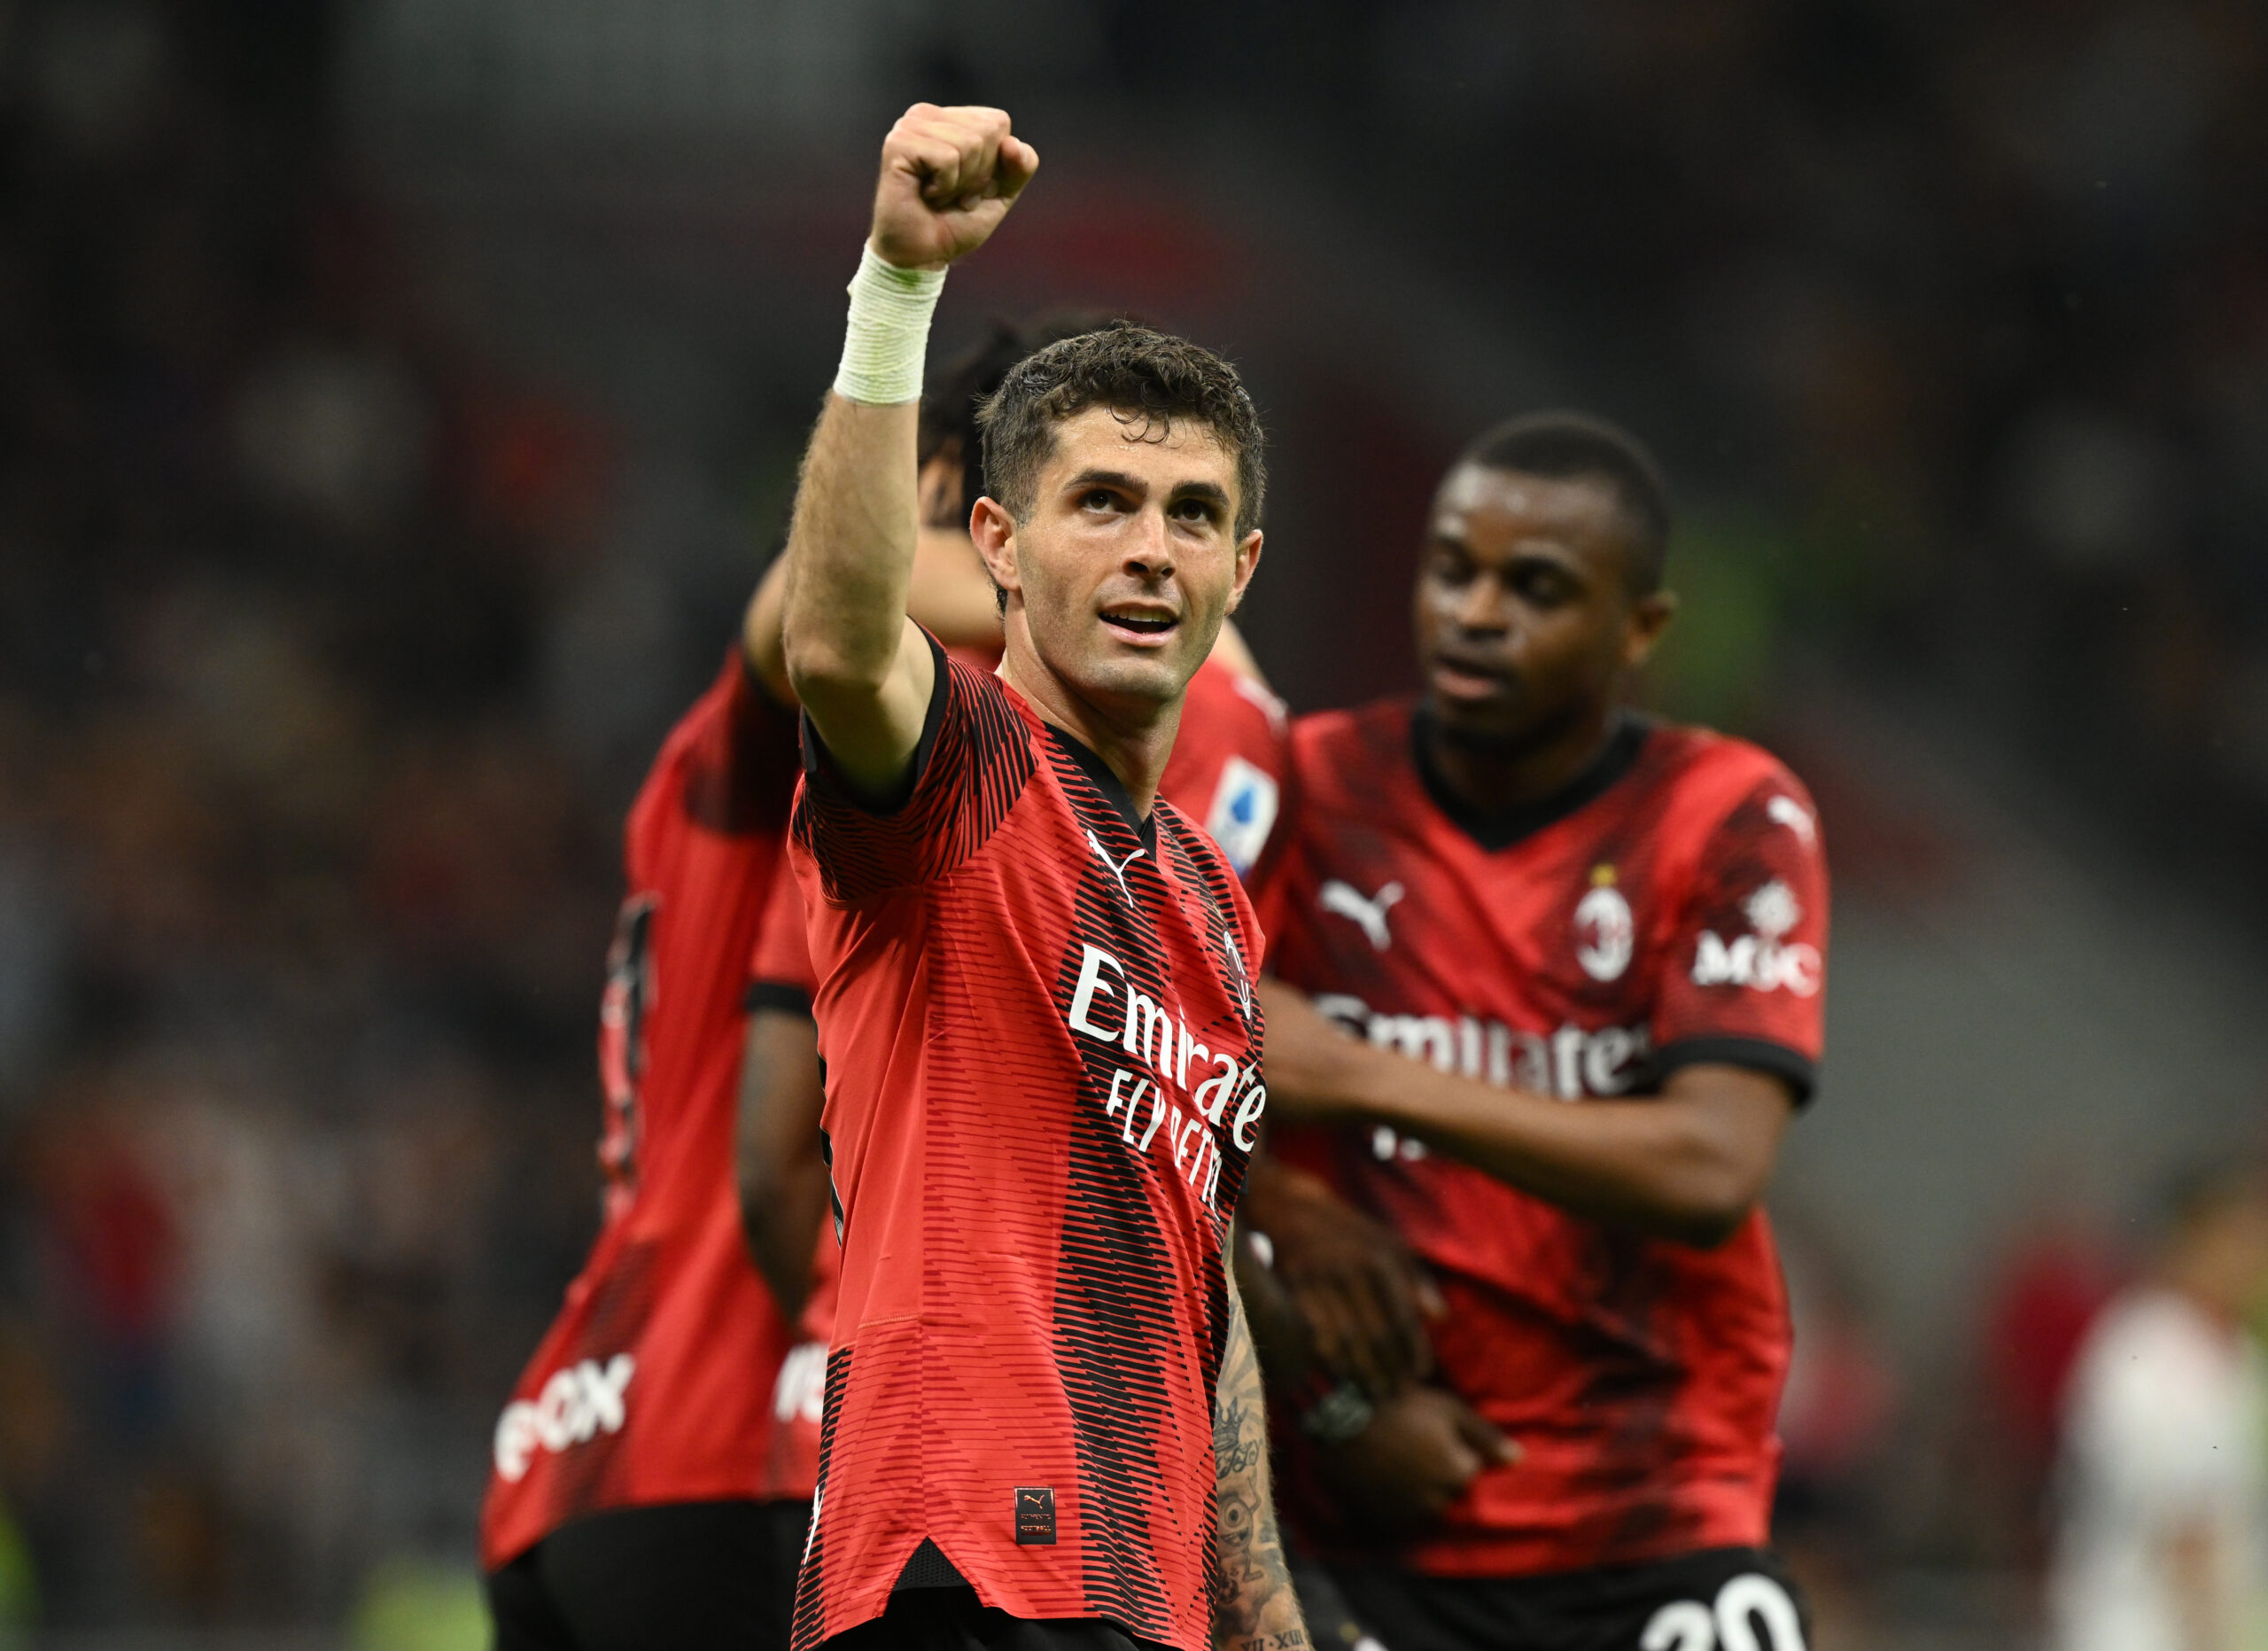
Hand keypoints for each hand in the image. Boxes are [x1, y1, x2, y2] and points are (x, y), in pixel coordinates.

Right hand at [870, 103, 1038, 270]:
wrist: (921, 255)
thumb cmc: (955, 223)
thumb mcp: (1000, 194)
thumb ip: (1020, 167)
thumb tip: (1013, 144)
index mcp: (951, 118)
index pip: (998, 122)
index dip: (994, 163)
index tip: (969, 186)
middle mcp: (928, 114)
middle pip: (988, 130)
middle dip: (978, 174)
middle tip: (953, 194)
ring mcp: (910, 125)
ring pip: (970, 143)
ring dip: (960, 184)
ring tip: (937, 195)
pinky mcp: (898, 143)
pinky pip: (948, 158)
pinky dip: (944, 187)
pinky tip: (925, 194)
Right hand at [1248, 1159, 1442, 1398]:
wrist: (1293, 1207)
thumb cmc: (1351, 1232)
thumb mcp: (1390, 1245)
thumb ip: (1419, 1281)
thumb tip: (1441, 1319)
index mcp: (1381, 1260)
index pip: (1403, 1316)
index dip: (1414, 1350)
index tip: (1421, 1374)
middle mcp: (1352, 1270)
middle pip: (1376, 1335)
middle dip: (1389, 1370)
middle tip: (1397, 1395)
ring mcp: (1320, 1279)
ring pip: (1345, 1340)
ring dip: (1361, 1373)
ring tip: (1373, 1395)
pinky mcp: (1294, 1288)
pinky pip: (1313, 1333)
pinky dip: (1329, 1360)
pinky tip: (1340, 1376)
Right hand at [1317, 1385, 1516, 1541]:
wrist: (1343, 1415)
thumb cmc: (1401, 1404)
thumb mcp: (1448, 1409)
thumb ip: (1484, 1436)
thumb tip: (1519, 1460)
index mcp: (1456, 1473)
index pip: (1469, 1472)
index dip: (1455, 1451)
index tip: (1437, 1435)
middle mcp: (1435, 1501)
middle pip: (1446, 1493)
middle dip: (1438, 1475)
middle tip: (1415, 1448)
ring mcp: (1404, 1513)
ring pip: (1421, 1507)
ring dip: (1416, 1491)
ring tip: (1397, 1463)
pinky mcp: (1377, 1517)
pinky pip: (1394, 1517)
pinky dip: (1393, 1502)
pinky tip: (1381, 1478)